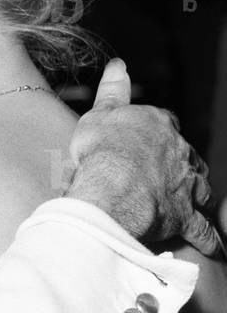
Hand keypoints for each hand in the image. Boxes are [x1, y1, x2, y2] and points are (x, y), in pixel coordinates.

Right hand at [66, 58, 218, 254]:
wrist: (110, 185)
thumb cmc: (100, 150)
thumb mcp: (100, 113)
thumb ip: (113, 91)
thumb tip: (119, 64)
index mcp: (157, 126)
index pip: (162, 123)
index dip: (154, 133)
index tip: (144, 140)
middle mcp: (178, 153)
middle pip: (185, 156)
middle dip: (179, 164)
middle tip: (166, 173)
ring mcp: (185, 184)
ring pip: (199, 187)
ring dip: (198, 193)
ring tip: (195, 201)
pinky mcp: (183, 215)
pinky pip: (201, 229)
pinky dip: (209, 239)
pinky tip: (213, 248)